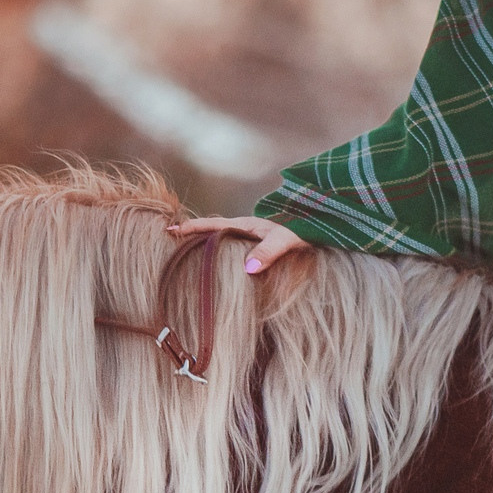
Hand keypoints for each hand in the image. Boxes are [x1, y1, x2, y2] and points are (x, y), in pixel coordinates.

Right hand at [166, 214, 311, 272]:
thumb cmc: (304, 231)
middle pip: (213, 233)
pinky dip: (222, 255)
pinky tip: (219, 266)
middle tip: (171, 242)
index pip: (212, 225)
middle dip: (193, 237)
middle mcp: (246, 230)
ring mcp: (252, 238)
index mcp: (246, 225)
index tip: (169, 229)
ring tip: (188, 256)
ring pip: (223, 242)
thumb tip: (248, 268)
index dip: (191, 228)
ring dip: (207, 246)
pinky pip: (235, 250)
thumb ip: (268, 253)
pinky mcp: (260, 247)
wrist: (322, 225)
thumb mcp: (285, 241)